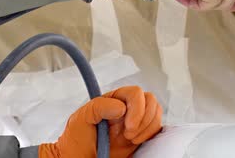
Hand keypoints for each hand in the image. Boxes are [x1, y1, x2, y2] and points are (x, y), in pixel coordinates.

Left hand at [39, 86, 161, 157]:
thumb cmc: (77, 140)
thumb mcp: (80, 119)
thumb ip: (98, 106)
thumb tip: (122, 107)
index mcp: (114, 99)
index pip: (135, 92)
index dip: (137, 108)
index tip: (129, 126)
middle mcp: (127, 107)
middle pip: (150, 100)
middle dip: (144, 119)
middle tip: (129, 135)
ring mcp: (136, 120)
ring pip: (156, 112)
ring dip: (147, 127)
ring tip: (132, 139)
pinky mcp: (142, 133)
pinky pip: (157, 127)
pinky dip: (151, 133)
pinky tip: (137, 141)